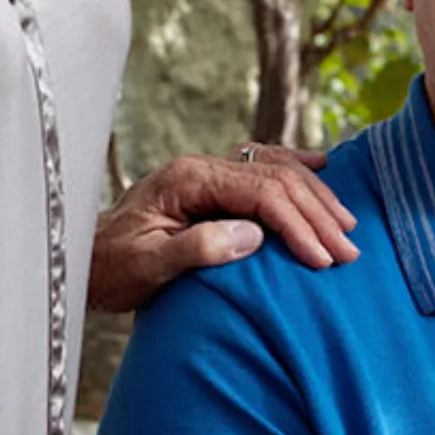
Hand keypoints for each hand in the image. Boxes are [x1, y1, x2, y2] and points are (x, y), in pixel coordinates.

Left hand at [86, 144, 357, 311]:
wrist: (85, 260)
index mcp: (189, 180)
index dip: (298, 224)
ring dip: (315, 196)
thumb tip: (254, 235)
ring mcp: (209, 171)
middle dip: (317, 213)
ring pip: (277, 168)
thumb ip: (198, 248)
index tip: (323, 257)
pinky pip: (264, 165)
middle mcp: (202, 167)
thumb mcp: (148, 266)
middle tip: (349, 249)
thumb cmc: (112, 268)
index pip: (261, 192)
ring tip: (346, 225)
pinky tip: (320, 166)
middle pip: (277, 178)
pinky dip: (296, 167)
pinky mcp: (212, 184)